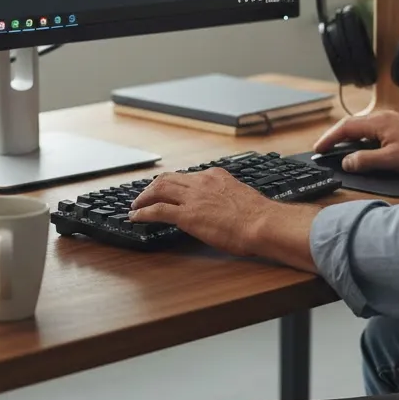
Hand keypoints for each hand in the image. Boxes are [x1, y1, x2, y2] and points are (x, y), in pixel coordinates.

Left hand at [128, 168, 274, 256]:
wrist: (263, 223)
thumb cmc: (258, 216)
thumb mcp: (240, 196)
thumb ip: (225, 196)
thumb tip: (220, 206)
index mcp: (215, 176)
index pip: (186, 176)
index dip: (172, 183)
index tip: (166, 189)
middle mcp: (201, 182)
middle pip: (167, 179)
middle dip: (152, 187)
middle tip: (143, 196)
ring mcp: (193, 198)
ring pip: (158, 190)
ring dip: (143, 198)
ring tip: (136, 206)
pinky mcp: (187, 215)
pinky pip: (157, 211)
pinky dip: (143, 213)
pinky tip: (136, 218)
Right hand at [313, 110, 398, 173]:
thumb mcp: (391, 161)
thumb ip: (365, 161)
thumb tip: (346, 162)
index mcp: (378, 122)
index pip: (346, 127)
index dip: (329, 138)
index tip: (318, 148)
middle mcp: (383, 117)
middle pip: (351, 124)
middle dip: (336, 136)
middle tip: (324, 149)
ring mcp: (391, 121)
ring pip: (362, 127)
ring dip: (349, 137)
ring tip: (339, 149)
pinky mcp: (398, 127)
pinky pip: (372, 130)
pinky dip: (361, 138)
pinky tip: (363, 147)